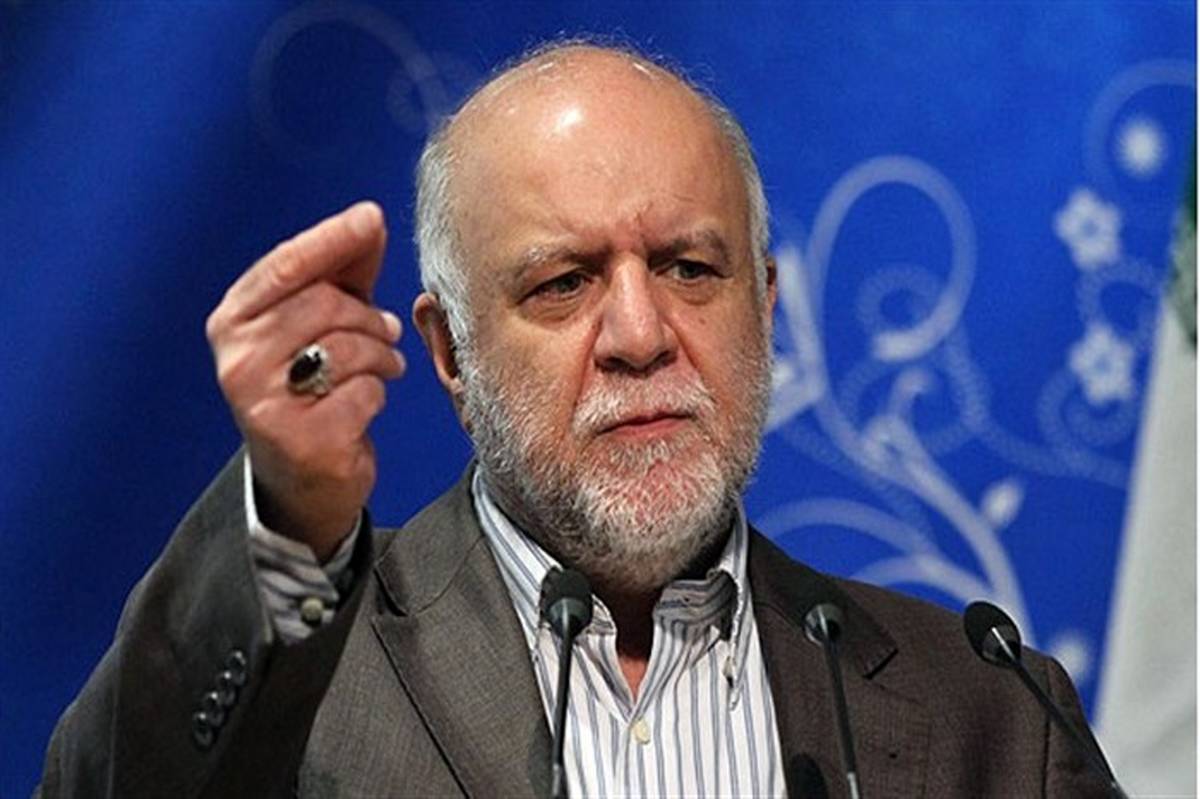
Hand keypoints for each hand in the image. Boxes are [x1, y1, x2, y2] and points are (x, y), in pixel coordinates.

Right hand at [205, 201, 403, 559]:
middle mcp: (237, 361)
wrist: (302, 477)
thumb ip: (340, 272)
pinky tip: (364, 404)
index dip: (333, 237)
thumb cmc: (312, 386)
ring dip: (381, 356)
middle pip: (326, 304)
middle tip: (384, 332)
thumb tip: (368, 220)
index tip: (371, 217)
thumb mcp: (319, 323)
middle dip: (370, 317)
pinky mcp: (301, 440)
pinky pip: (364, 392)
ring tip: (381, 366)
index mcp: (232, 321)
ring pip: (349, 347)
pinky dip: (377, 394)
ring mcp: (264, 403)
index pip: (285, 265)